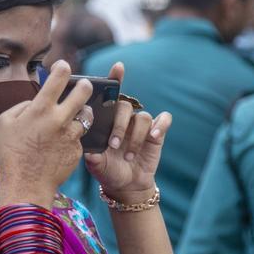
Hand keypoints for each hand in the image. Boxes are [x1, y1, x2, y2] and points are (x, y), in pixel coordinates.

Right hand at [0, 60, 92, 207]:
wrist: (25, 185)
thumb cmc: (10, 153)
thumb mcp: (4, 123)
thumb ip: (23, 106)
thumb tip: (36, 101)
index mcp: (41, 109)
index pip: (59, 78)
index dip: (62, 68)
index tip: (63, 66)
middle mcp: (60, 120)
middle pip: (84, 92)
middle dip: (85, 86)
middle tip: (84, 86)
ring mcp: (72, 136)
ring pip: (86, 116)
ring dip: (81, 114)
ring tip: (73, 117)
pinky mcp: (78, 151)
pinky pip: (79, 138)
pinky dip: (72, 138)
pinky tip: (60, 145)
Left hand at [84, 62, 171, 202]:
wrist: (126, 185)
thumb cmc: (108, 170)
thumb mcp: (97, 165)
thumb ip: (93, 158)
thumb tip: (89, 153)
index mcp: (107, 119)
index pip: (110, 95)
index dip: (115, 79)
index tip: (118, 68)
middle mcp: (124, 118)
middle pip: (124, 106)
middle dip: (118, 125)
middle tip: (113, 145)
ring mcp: (141, 125)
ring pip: (142, 117)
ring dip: (135, 137)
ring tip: (129, 156)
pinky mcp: (157, 133)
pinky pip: (163, 119)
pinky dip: (161, 125)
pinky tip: (154, 136)